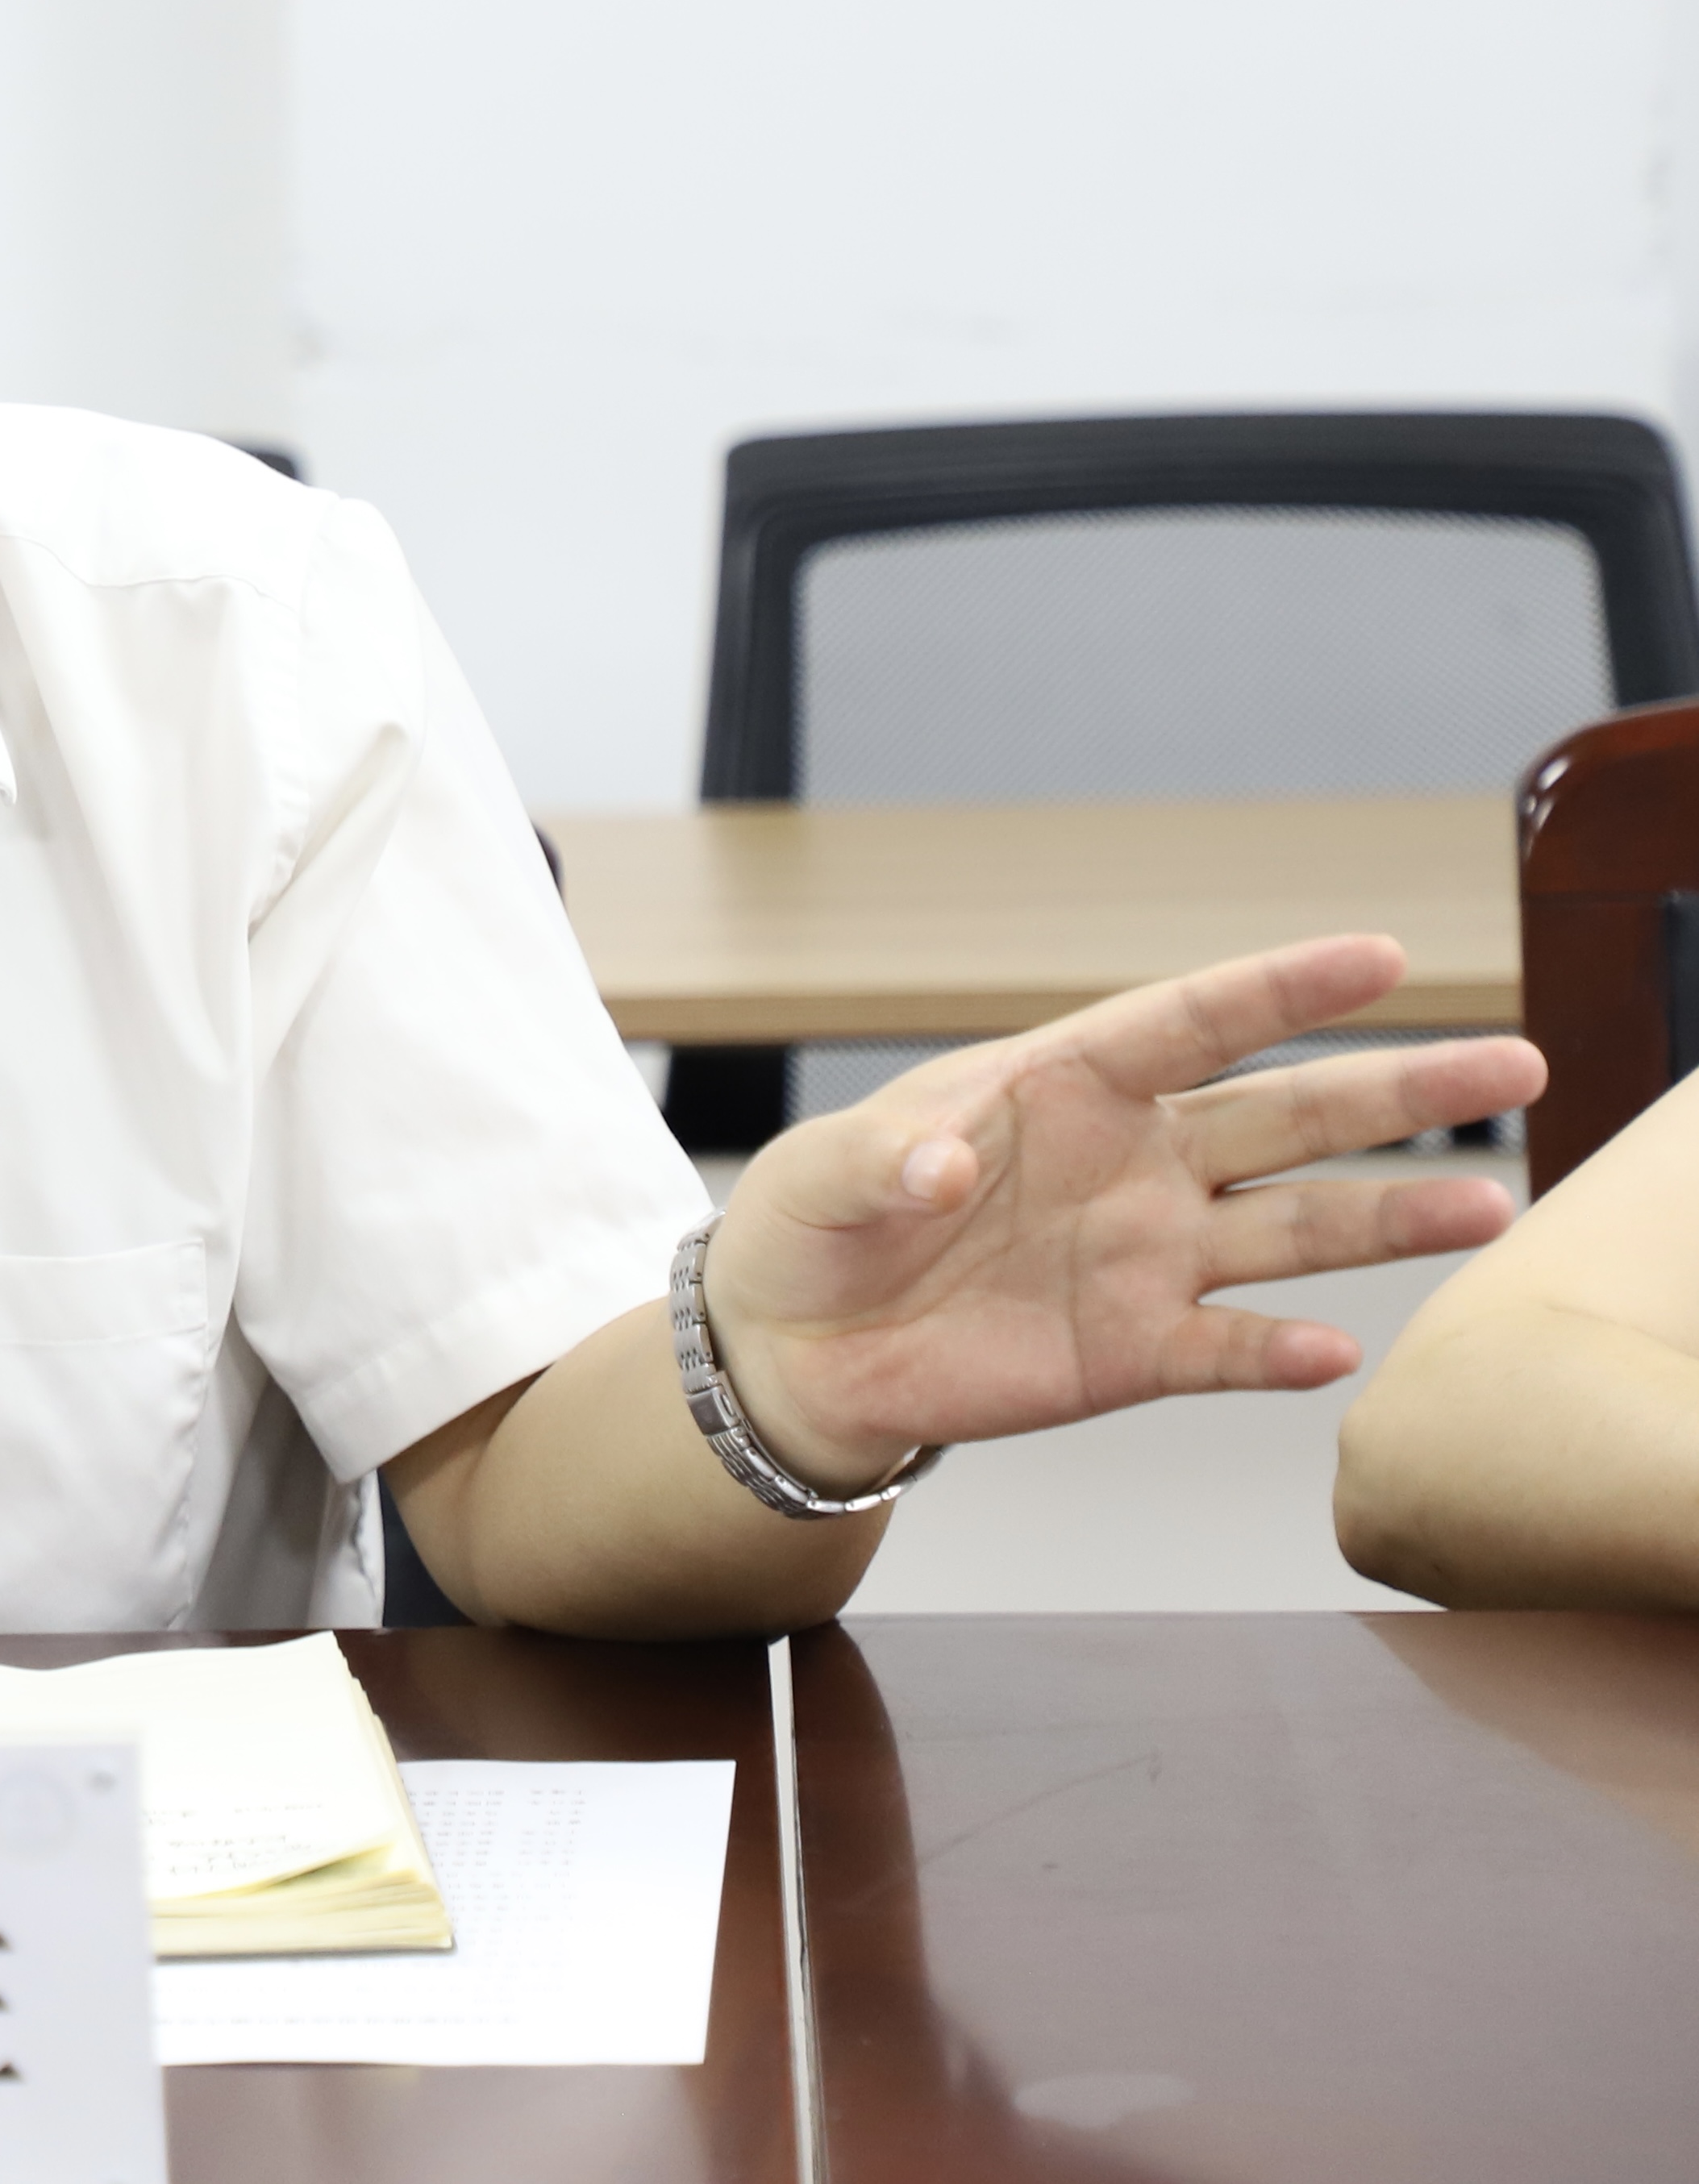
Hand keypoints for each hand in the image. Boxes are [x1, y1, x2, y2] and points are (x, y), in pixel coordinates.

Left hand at [701, 934, 1545, 1490]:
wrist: (796, 1350)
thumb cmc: (812, 1229)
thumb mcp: (821, 1174)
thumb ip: (881, 1158)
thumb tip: (936, 1165)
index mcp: (1063, 1084)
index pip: (1190, 1021)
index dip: (1280, 988)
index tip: (1379, 955)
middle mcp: (1133, 1163)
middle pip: (1289, 1114)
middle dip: (1402, 1090)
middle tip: (1512, 1064)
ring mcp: (1145, 1256)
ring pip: (1295, 1229)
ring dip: (1389, 1220)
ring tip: (1488, 1206)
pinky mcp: (1133, 1350)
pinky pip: (1226, 1348)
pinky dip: (1278, 1352)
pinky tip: (1336, 1348)